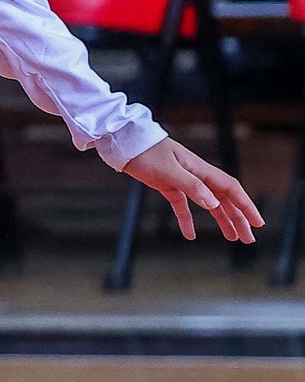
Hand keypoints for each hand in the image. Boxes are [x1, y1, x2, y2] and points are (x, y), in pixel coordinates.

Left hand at [121, 137, 261, 243]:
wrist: (123, 142)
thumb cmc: (146, 152)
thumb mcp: (169, 170)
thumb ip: (192, 186)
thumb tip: (214, 204)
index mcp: (201, 169)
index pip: (231, 189)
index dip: (246, 206)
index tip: (258, 223)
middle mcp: (196, 175)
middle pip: (224, 199)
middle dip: (238, 219)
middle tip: (248, 239)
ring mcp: (182, 180)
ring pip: (208, 204)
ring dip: (221, 220)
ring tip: (232, 237)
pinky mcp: (167, 185)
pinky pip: (182, 206)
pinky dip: (188, 220)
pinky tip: (190, 235)